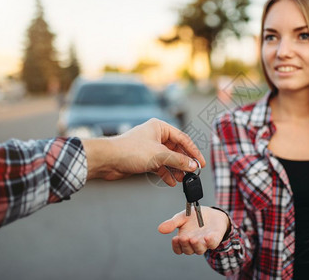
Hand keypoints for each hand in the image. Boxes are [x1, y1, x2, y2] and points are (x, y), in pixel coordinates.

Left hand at [83, 118, 205, 184]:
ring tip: (182, 179)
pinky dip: (166, 173)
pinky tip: (171, 181)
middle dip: (184, 162)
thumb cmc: (130, 150)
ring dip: (176, 169)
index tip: (200, 163)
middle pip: (176, 149)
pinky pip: (160, 165)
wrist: (108, 160)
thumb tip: (193, 165)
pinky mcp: (144, 159)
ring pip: (168, 159)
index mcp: (160, 128)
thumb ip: (179, 160)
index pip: (183, 139)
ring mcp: (150, 148)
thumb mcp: (159, 155)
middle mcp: (156, 136)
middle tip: (192, 173)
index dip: (193, 152)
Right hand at [158, 206, 229, 254]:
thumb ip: (172, 223)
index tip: (174, 238)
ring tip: (193, 239)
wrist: (210, 213)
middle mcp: (193, 244)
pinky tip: (207, 237)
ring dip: (196, 246)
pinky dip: (210, 242)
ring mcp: (204, 243)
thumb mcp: (182, 217)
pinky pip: (213, 244)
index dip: (176, 246)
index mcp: (184, 240)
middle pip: (188, 251)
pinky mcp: (215, 239)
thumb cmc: (194, 217)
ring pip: (200, 250)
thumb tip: (160, 229)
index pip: (178, 249)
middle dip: (185, 245)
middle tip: (184, 237)